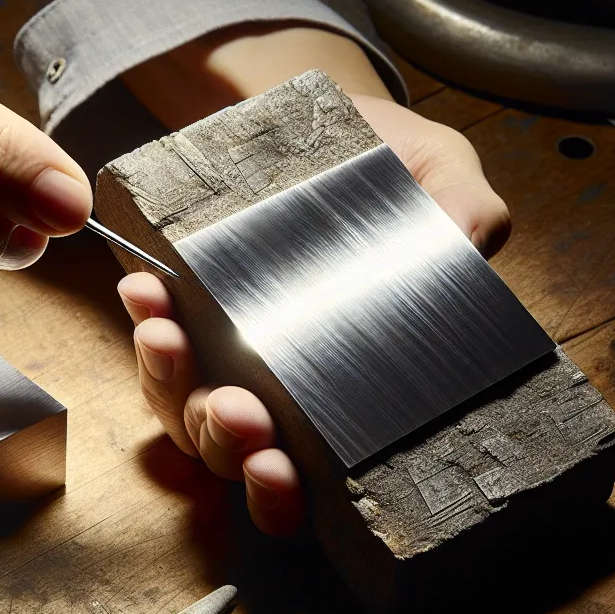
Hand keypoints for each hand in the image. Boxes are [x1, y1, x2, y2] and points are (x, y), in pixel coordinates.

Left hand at [117, 25, 510, 534]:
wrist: (332, 116)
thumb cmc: (394, 166)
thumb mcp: (443, 178)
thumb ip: (465, 214)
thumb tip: (468, 241)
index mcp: (342, 398)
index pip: (305, 484)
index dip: (281, 496)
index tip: (277, 469)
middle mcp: (277, 391)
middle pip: (230, 455)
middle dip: (225, 443)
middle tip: (236, 412)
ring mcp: (224, 354)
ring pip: (178, 406)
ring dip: (169, 382)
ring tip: (168, 337)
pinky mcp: (184, 309)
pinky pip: (154, 336)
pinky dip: (146, 319)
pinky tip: (146, 290)